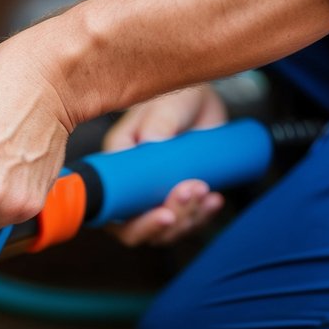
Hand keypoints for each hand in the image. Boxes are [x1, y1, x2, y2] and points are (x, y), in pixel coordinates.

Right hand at [102, 84, 227, 245]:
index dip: (137, 223)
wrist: (199, 102)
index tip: (165, 214)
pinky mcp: (177, 198)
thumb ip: (160, 121)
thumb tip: (151, 142)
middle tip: (192, 191)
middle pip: (138, 228)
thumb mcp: (167, 104)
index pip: (114, 212)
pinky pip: (187, 221)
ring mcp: (154, 196)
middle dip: (170, 219)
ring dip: (188, 216)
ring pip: (165, 229)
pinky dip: (203, 215)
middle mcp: (130, 188)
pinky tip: (215, 199)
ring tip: (206, 189)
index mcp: (115, 168)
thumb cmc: (175, 98)